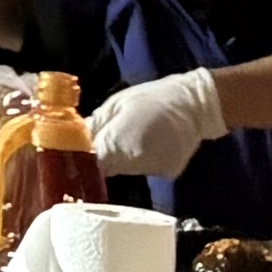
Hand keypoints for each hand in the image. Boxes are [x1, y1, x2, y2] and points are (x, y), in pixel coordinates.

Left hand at [86, 67, 229, 183]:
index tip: (82, 150)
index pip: (92, 162)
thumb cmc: (151, 98)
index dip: (85, 157)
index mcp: (118, 142)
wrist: (195, 104)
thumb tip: (77, 140)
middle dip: (104, 156)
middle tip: (110, 138)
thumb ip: (95, 126)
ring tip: (134, 136)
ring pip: (126, 169)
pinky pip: (145, 169)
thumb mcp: (116, 104)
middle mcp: (135, 161)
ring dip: (123, 157)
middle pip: (108, 168)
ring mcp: (153, 169)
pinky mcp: (167, 173)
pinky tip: (151, 143)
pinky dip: (143, 160)